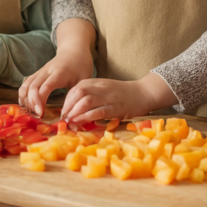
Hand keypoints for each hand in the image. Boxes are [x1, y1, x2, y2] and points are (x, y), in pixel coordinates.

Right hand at [20, 48, 93, 116]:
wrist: (74, 49)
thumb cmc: (81, 66)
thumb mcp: (84, 80)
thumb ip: (77, 96)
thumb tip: (69, 114)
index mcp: (59, 73)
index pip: (45, 87)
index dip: (40, 100)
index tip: (41, 114)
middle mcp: (46, 71)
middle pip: (32, 87)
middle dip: (31, 103)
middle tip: (37, 117)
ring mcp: (40, 72)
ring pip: (26, 85)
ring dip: (25, 100)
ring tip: (30, 113)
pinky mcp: (37, 74)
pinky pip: (25, 84)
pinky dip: (23, 95)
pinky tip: (26, 106)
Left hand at [61, 72, 175, 124]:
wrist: (143, 93)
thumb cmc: (121, 93)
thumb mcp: (103, 89)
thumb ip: (90, 95)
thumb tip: (73, 109)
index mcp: (96, 82)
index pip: (75, 89)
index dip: (66, 102)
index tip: (63, 113)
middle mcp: (100, 87)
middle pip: (78, 93)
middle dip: (68, 107)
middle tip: (64, 119)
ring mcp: (109, 97)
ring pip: (86, 101)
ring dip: (75, 112)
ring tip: (70, 122)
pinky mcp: (116, 107)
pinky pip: (99, 111)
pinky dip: (87, 117)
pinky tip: (81, 123)